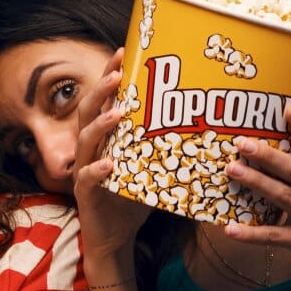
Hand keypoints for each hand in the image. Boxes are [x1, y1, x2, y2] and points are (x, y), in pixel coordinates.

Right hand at [68, 52, 150, 278]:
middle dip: (102, 90)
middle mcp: (90, 149)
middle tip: (118, 72)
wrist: (116, 238)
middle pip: (88, 111)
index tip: (122, 51)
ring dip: (101, 124)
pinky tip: (110, 164)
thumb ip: (165, 146)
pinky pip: (87, 178)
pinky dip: (98, 170)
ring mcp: (84, 170)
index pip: (104, 100)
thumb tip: (206, 126)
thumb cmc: (133, 199)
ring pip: (86, 140)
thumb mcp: (151, 167)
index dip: (109, 76)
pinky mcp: (85, 194)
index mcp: (104, 139)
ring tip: (119, 112)